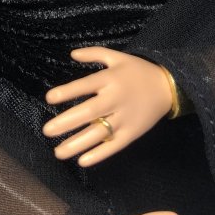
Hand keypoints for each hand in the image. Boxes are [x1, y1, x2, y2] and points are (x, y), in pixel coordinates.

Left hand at [42, 46, 173, 166]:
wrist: (168, 87)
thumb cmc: (138, 71)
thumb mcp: (117, 57)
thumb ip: (94, 53)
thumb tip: (72, 54)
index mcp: (111, 78)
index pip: (86, 85)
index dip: (67, 92)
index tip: (49, 98)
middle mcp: (116, 99)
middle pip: (89, 112)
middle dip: (67, 122)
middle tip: (47, 130)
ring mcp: (125, 118)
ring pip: (99, 133)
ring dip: (77, 143)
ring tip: (58, 152)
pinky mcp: (132, 133)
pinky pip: (114, 145)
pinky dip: (99, 154)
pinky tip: (82, 161)